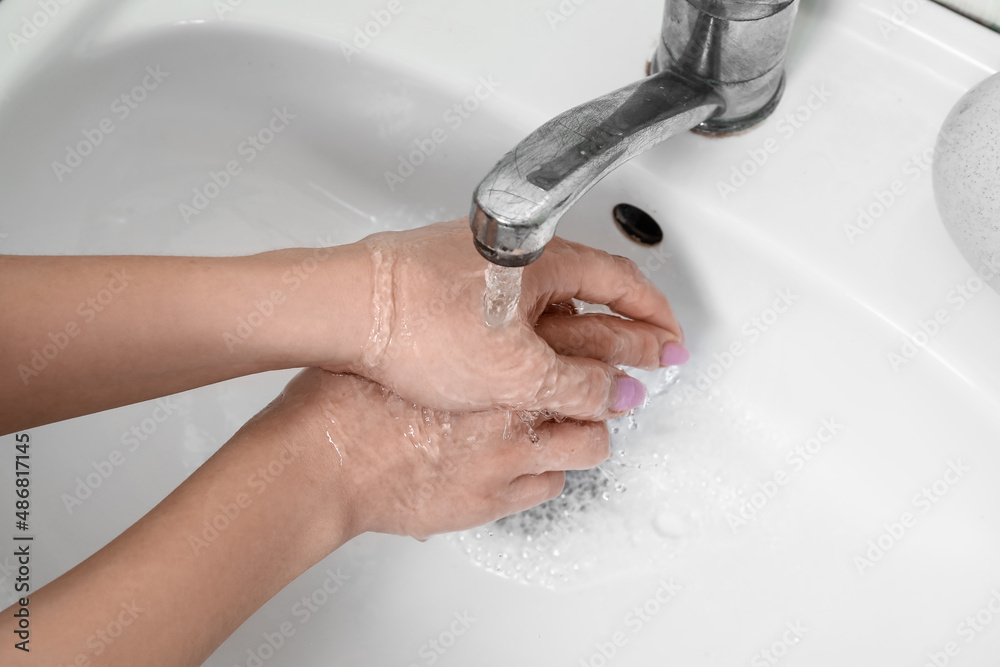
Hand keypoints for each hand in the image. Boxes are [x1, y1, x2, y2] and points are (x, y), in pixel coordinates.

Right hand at [259, 368, 609, 540]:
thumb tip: (489, 330)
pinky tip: (535, 466)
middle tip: (636, 383)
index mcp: (493, 354)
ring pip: (589, 444)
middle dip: (625, 382)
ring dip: (589, 434)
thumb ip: (464, 339)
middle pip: (600, 385)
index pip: (582, 333)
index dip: (613, 336)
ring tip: (581, 429)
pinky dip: (549, 473)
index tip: (628, 338)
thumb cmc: (351, 401)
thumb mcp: (412, 345)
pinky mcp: (497, 496)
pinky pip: (551, 485)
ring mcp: (511, 453)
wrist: (327, 462)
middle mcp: (513, 402)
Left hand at [335, 219, 685, 420]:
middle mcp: (518, 257)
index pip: (625, 284)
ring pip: (550, 305)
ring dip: (579, 337)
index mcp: (546, 260)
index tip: (673, 345)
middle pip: (591, 292)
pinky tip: (531, 367)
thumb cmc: (419, 320)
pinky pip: (515, 313)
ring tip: (594, 374)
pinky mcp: (451, 289)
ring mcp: (482, 270)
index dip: (657, 319)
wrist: (343, 310)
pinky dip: (538, 338)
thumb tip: (620, 394)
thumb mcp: (516, 370)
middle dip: (624, 330)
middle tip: (646, 362)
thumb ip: (577, 384)